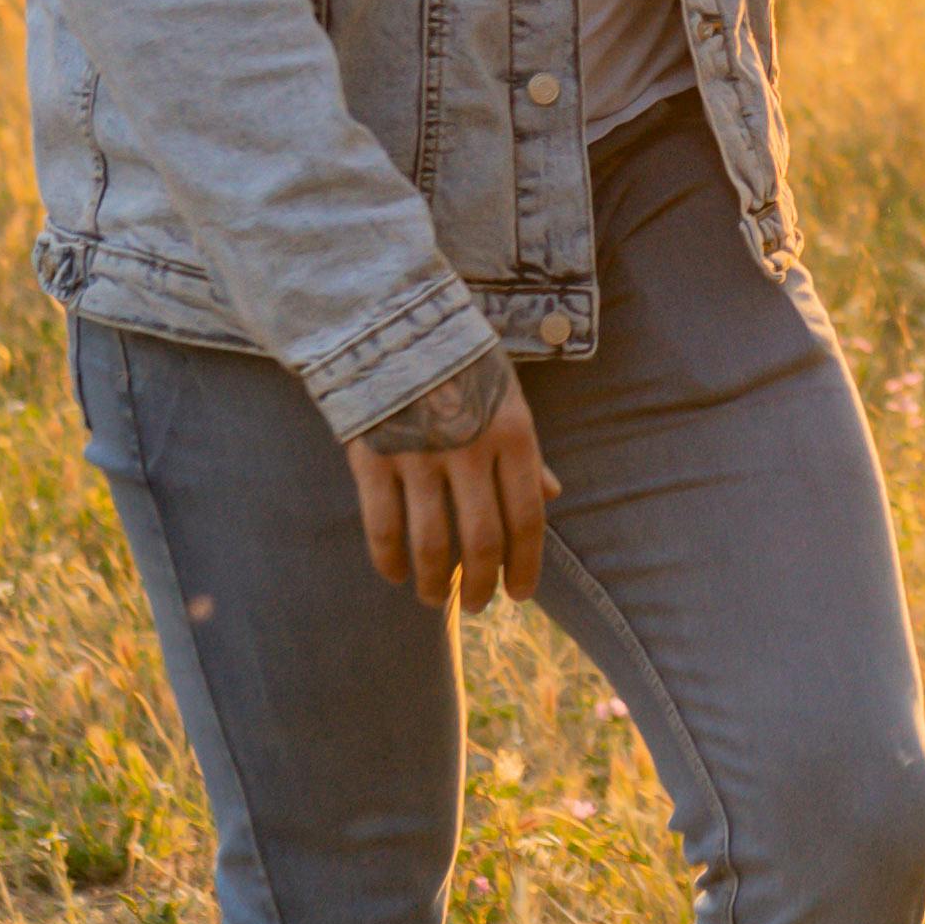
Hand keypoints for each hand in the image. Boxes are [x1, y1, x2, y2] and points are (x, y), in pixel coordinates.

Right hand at [345, 349, 557, 606]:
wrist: (390, 318)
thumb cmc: (459, 361)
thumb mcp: (506, 395)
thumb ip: (525, 451)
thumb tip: (552, 495)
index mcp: (512, 434)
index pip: (527, 518)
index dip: (526, 565)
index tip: (520, 594)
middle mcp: (469, 449)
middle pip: (481, 541)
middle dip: (479, 584)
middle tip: (476, 604)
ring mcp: (419, 455)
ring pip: (430, 544)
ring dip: (433, 583)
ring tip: (433, 598)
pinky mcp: (372, 456)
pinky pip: (383, 526)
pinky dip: (388, 560)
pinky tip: (394, 574)